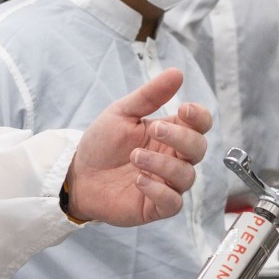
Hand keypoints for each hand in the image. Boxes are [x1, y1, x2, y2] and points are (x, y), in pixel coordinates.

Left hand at [66, 69, 212, 225]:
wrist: (78, 173)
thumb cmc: (102, 144)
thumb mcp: (122, 113)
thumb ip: (150, 96)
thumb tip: (177, 73)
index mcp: (170, 134)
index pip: (201, 125)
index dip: (199, 117)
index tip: (183, 109)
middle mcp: (174, 158)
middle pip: (199, 149)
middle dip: (181, 138)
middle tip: (155, 130)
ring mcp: (167, 183)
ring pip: (186, 176)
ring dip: (163, 164)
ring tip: (134, 156)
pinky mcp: (155, 206)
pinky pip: (173, 202)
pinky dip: (158, 190)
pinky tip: (139, 180)